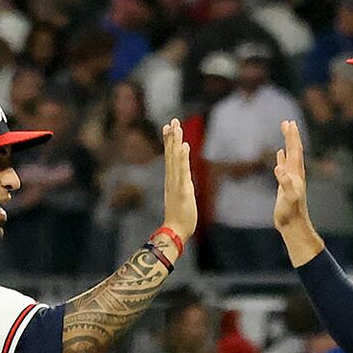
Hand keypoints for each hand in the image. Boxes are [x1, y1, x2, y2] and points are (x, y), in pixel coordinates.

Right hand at [159, 120, 199, 243]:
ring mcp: (176, 183)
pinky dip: (182, 158)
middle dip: (172, 136)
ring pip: (175, 158)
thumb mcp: (182, 198)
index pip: (170, 157)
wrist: (174, 232)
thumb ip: (181, 187)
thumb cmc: (179, 217)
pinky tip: (183, 146)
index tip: (169, 126)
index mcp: (172, 180)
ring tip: (176, 126)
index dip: (170, 141)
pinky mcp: (182, 189)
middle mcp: (172, 179)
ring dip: (176, 142)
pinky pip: (182, 171)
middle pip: (171, 154)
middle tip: (173, 120)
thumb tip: (183, 181)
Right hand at [270, 118, 317, 257]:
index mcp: (296, 173)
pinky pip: (283, 167)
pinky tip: (280, 153)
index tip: (289, 123)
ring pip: (290, 156)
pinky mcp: (284, 185)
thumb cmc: (291, 212)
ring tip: (285, 131)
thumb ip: (285, 183)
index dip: (292, 137)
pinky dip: (281, 158)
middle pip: (294, 150)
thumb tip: (279, 169)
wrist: (293, 225)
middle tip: (287, 121)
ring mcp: (290, 178)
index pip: (295, 150)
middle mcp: (295, 173)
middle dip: (291, 135)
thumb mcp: (289, 197)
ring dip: (287, 143)